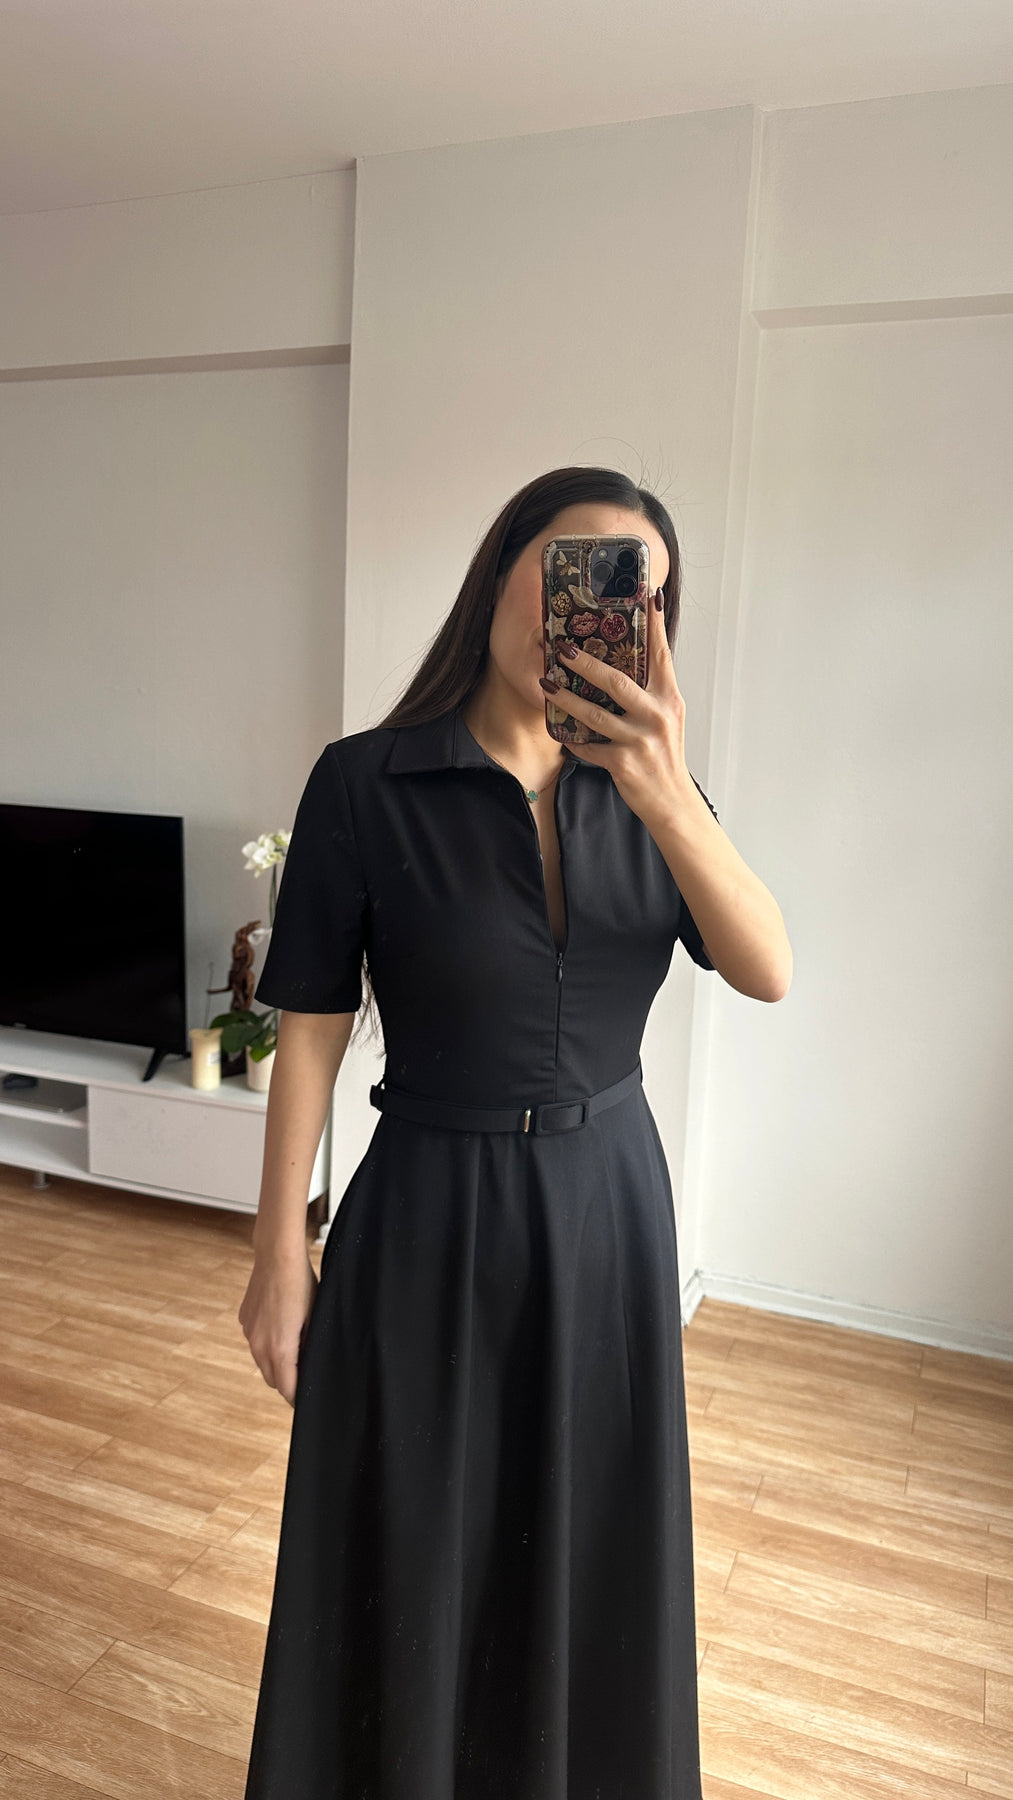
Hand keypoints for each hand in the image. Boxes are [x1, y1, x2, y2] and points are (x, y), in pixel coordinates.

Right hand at [238, 1245, 317, 1407]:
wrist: (278, 1257)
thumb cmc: (302, 1285)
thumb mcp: (315, 1319)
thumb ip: (310, 1348)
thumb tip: (310, 1366)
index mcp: (280, 1349)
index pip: (287, 1390)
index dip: (297, 1399)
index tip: (306, 1402)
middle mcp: (259, 1346)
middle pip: (273, 1380)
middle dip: (287, 1382)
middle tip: (304, 1376)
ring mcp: (249, 1333)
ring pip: (262, 1362)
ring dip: (276, 1364)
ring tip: (294, 1351)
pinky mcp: (245, 1321)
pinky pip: (256, 1343)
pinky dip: (266, 1345)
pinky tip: (280, 1327)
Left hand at [539, 588, 694, 827]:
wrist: (672, 803)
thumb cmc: (665, 757)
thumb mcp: (666, 720)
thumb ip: (650, 694)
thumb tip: (627, 664)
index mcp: (669, 699)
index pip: (661, 655)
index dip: (654, 624)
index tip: (647, 595)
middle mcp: (657, 716)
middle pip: (618, 682)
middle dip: (587, 663)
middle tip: (563, 647)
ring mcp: (639, 741)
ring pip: (596, 714)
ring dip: (567, 697)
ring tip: (547, 683)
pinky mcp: (623, 763)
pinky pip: (589, 747)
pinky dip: (572, 739)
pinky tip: (557, 729)